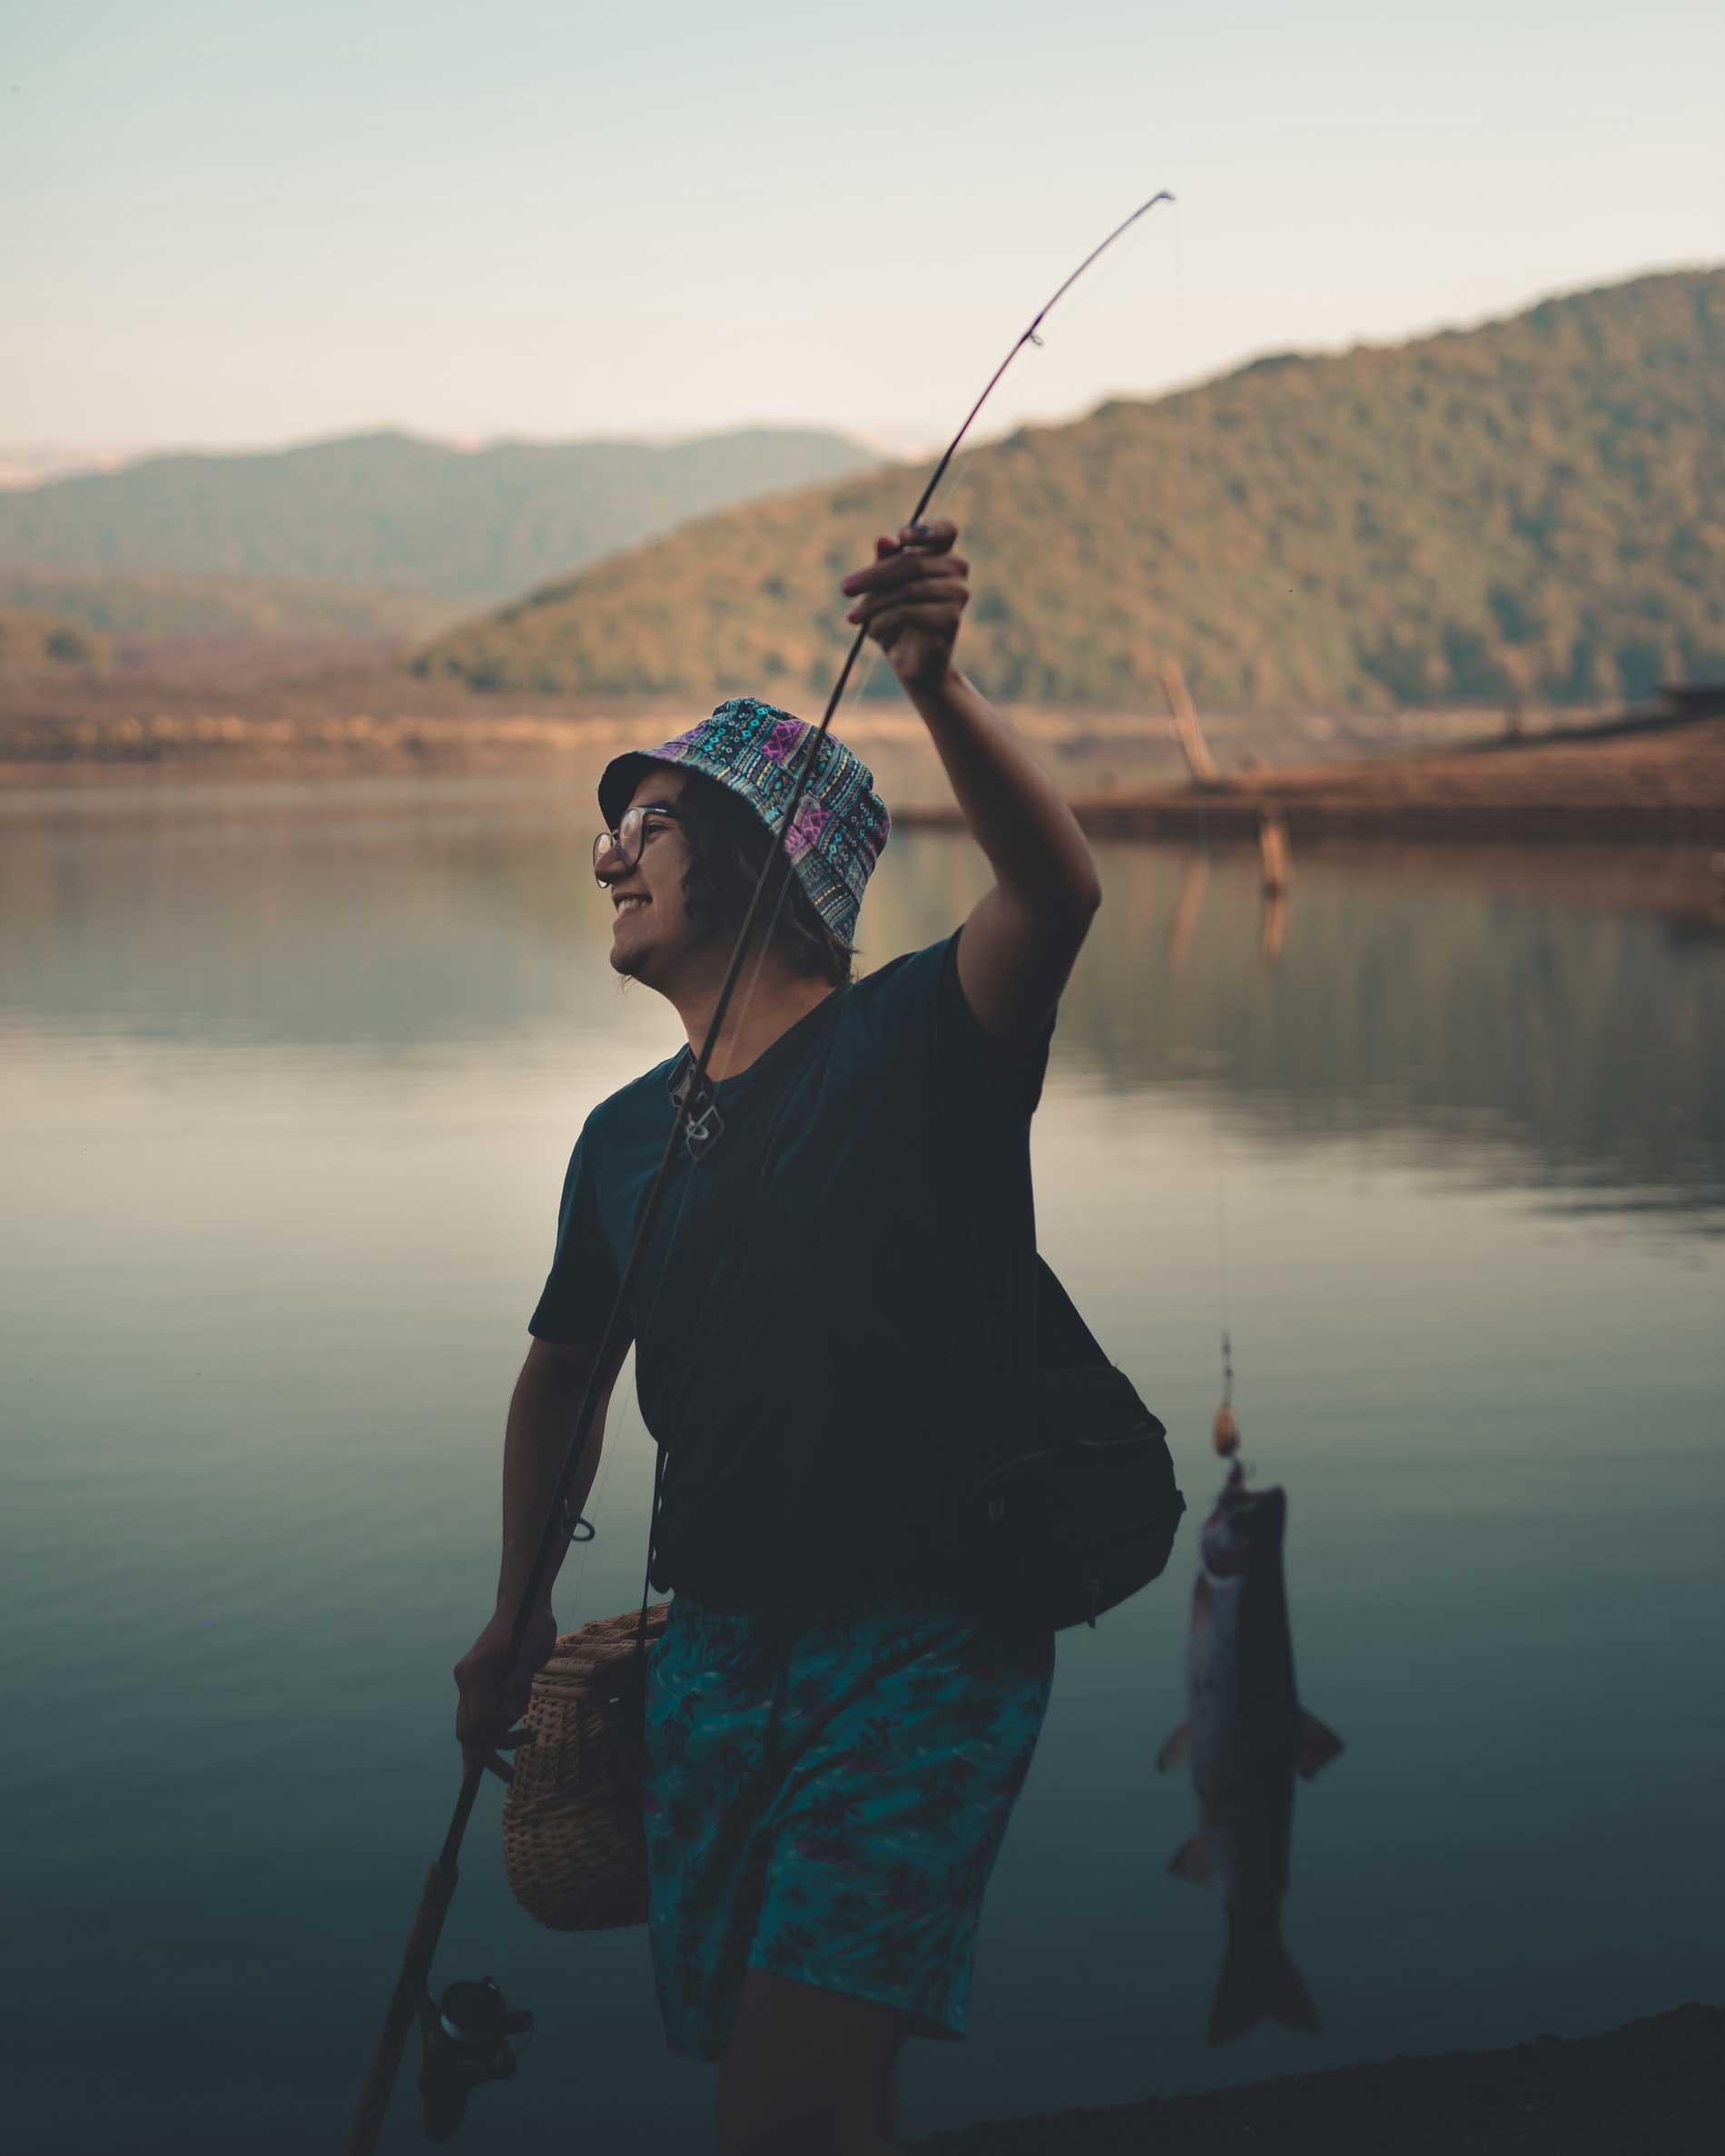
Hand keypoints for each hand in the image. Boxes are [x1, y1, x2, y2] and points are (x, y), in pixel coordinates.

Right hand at [453, 1602, 557, 1783]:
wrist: (523, 1604)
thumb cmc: (530, 1624)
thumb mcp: (532, 1652)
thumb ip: (520, 1682)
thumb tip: (510, 1716)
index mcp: (475, 1670)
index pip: (480, 1719)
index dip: (498, 1735)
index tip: (521, 1741)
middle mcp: (466, 1678)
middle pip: (468, 1729)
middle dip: (486, 1756)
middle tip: (511, 1776)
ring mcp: (468, 1681)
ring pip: (470, 1726)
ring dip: (491, 1746)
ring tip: (521, 1750)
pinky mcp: (476, 1683)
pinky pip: (477, 1716)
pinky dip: (490, 1732)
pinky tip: (510, 1740)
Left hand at [840, 519, 969, 693]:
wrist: (912, 664)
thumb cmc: (897, 620)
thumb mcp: (883, 588)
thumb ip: (885, 563)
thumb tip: (883, 540)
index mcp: (944, 555)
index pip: (946, 530)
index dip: (925, 531)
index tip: (901, 537)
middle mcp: (957, 571)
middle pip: (912, 563)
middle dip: (872, 576)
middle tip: (845, 589)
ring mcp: (958, 594)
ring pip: (907, 589)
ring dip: (873, 604)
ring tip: (853, 617)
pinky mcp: (951, 618)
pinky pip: (909, 611)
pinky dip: (884, 620)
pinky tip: (872, 631)